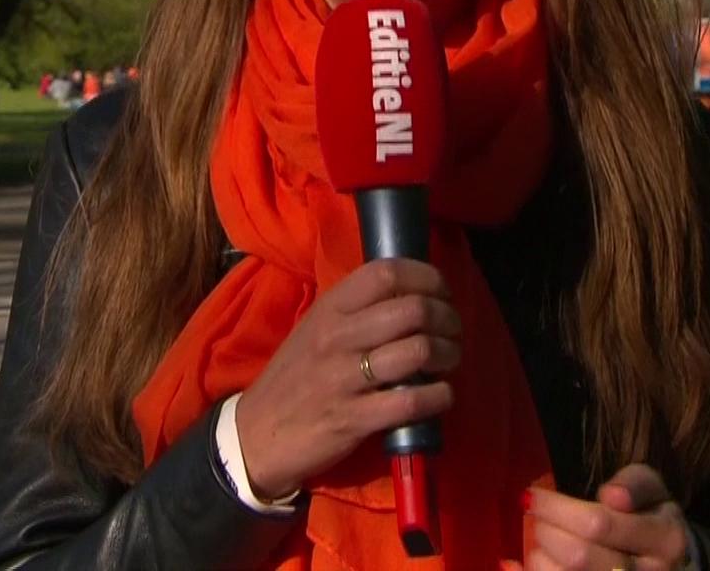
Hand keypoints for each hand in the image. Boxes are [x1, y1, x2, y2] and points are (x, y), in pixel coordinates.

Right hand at [234, 258, 459, 500]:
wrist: (256, 435)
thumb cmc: (295, 378)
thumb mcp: (316, 330)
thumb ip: (357, 310)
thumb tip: (413, 295)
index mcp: (329, 309)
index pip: (387, 273)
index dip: (428, 277)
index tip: (443, 292)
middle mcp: (337, 337)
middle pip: (413, 309)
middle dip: (447, 318)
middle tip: (453, 331)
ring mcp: (345, 379)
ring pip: (419, 351)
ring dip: (448, 354)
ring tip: (449, 360)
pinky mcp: (354, 419)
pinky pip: (412, 400)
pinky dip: (439, 395)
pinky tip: (441, 394)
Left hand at [512, 464, 691, 570]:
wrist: (677, 569)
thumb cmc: (654, 522)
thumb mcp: (655, 493)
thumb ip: (635, 484)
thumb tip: (611, 495)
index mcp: (664, 540)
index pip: (599, 524)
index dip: (557, 508)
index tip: (534, 496)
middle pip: (578, 558)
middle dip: (546, 533)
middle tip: (539, 520)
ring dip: (540, 559)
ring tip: (543, 544)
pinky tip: (518, 565)